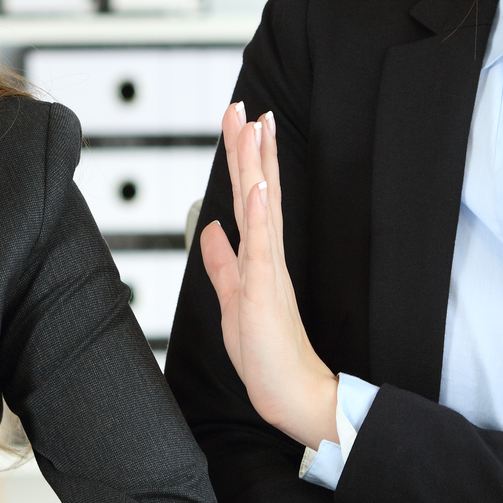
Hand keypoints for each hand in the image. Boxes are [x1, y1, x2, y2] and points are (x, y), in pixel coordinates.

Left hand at [197, 102, 337, 446]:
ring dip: (257, 165)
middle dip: (250, 147)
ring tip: (254, 126)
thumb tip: (210, 230)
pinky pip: (264, 244)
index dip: (247, 160)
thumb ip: (222, 264)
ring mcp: (269, 269)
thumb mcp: (233, 299)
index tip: (242, 123)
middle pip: (258, 190)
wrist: (293, 395)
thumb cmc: (267, 355)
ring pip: (261, 206)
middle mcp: (267, 255)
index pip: (252, 197)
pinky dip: (261, 212)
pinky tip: (261, 184)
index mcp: (259, 256)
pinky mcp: (268, 288)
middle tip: (245, 107)